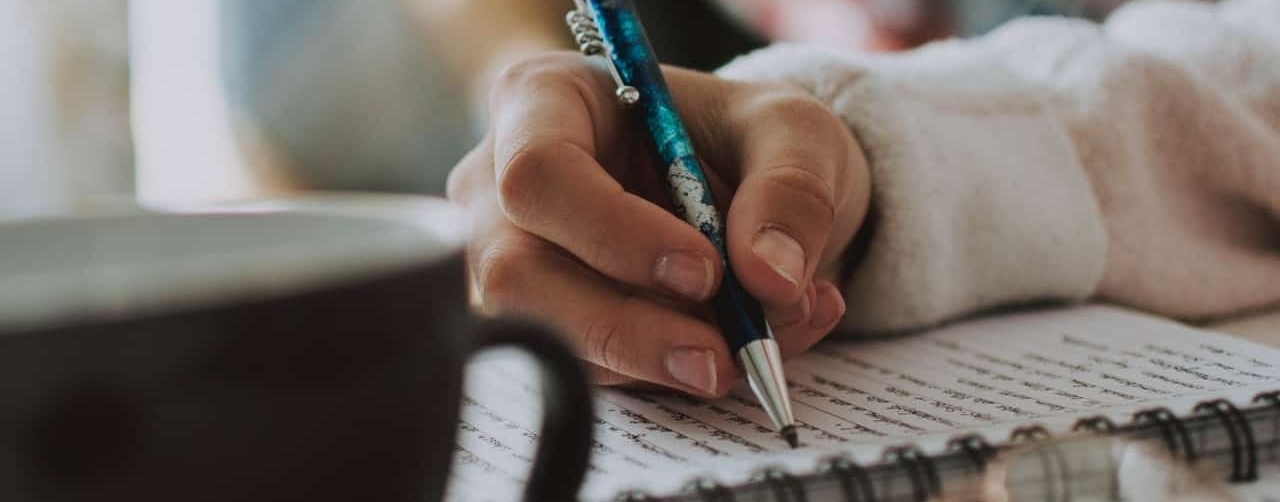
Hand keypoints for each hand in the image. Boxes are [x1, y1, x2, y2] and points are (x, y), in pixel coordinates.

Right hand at [448, 53, 869, 396]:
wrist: (745, 188)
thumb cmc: (741, 137)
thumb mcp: (792, 132)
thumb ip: (791, 190)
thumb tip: (771, 277)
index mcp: (545, 101)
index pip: (538, 171)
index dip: (615, 232)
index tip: (705, 270)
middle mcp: (501, 184)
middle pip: (519, 273)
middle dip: (626, 327)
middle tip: (721, 355)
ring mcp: (507, 259)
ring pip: (549, 335)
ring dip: (657, 359)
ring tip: (755, 343)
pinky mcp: (542, 321)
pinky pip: (587, 367)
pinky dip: (670, 372)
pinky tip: (740, 346)